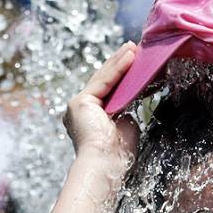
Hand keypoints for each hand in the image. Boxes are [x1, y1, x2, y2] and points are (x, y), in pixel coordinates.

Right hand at [62, 42, 139, 174]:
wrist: (107, 165)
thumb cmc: (118, 154)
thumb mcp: (125, 126)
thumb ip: (125, 112)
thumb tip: (133, 101)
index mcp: (89, 118)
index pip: (107, 91)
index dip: (121, 75)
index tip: (135, 62)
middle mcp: (80, 110)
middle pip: (103, 81)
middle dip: (119, 63)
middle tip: (134, 48)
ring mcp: (77, 106)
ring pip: (102, 78)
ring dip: (119, 61)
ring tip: (133, 47)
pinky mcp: (80, 103)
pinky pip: (103, 81)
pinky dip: (118, 68)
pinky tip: (130, 56)